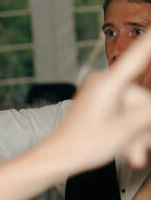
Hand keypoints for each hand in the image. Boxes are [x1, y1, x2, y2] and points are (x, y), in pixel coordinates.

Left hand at [47, 28, 150, 173]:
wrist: (57, 158)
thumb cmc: (82, 146)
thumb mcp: (123, 132)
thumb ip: (146, 116)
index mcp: (108, 85)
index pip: (137, 57)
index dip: (149, 42)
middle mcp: (104, 83)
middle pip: (141, 99)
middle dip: (144, 126)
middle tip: (140, 151)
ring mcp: (101, 92)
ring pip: (134, 110)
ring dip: (137, 133)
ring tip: (134, 155)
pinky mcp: (100, 102)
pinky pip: (123, 112)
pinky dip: (128, 131)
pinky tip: (129, 151)